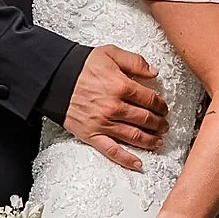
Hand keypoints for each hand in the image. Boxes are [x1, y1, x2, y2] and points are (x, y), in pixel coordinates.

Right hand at [64, 44, 167, 169]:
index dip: (160, 105)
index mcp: (121, 86)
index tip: (163, 108)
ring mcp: (103, 123)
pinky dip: (127, 159)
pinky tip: (139, 164)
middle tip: (164, 125)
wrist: (54, 78)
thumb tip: (154, 72)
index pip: (150, 100)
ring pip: (134, 136)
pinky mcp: (92, 135)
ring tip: (158, 141)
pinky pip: (112, 151)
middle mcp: (115, 107)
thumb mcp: (110, 53)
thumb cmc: (82, 66)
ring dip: (150, 141)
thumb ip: (135, 61)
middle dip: (159, 124)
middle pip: (145, 119)